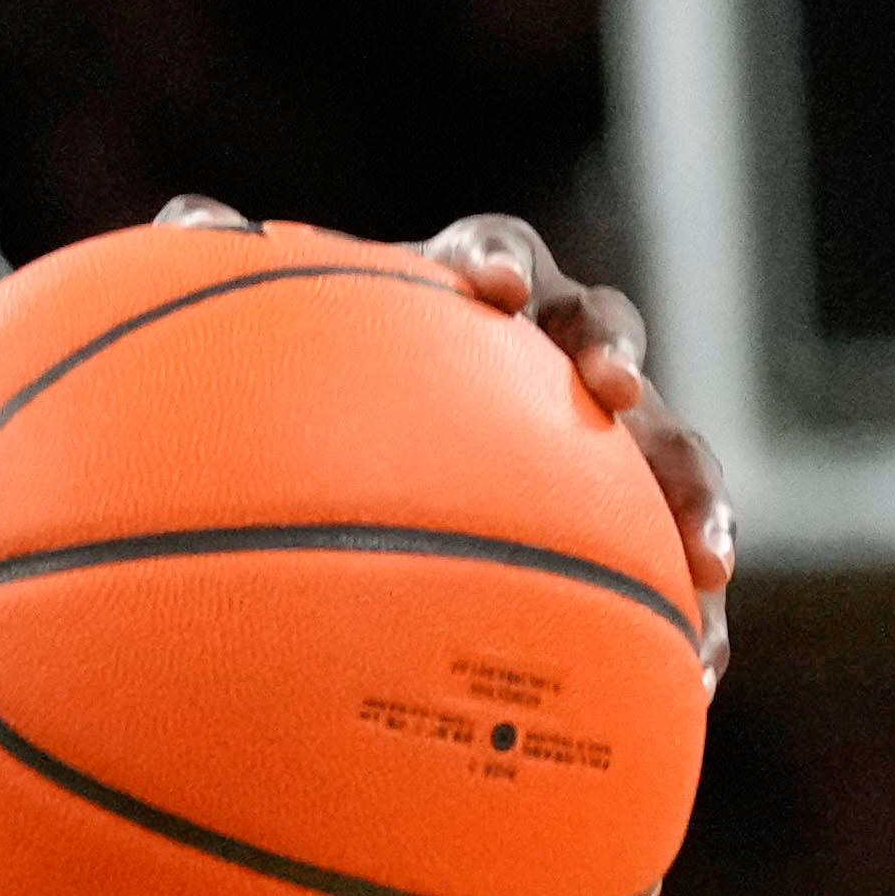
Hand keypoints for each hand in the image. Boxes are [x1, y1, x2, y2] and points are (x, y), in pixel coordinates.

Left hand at [155, 196, 728, 684]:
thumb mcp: (276, 344)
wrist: (369, 469)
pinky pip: (672, 568)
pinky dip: (694, 616)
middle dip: (614, 348)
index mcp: (471, 302)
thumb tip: (190, 218)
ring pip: (671, 448)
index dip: (496, 256)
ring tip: (704, 553)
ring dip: (692, 488)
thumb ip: (227, 279)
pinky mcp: (633, 526)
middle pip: (605, 329)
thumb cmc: (320, 389)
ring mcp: (603, 441)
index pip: (495, 252)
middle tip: (609, 383)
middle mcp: (551, 356)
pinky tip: (698, 677)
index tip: (481, 282)